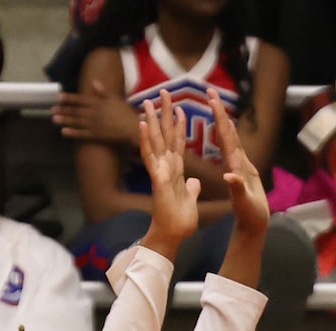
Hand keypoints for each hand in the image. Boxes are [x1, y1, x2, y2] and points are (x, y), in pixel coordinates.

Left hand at [53, 80, 140, 145]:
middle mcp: (93, 113)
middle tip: (52, 110)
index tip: (59, 97)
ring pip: (76, 122)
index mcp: (97, 103)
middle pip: (75, 111)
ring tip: (54, 119)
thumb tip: (94, 83)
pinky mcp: (97, 136)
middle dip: (63, 110)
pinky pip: (83, 134)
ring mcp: (94, 125)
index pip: (80, 100)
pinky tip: (64, 132)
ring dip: (65, 120)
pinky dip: (73, 133)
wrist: (133, 127)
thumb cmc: (126, 113)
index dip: (69, 98)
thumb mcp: (115, 98)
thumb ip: (103, 91)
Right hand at [140, 99, 200, 259]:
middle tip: (164, 92)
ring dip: (151, 121)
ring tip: (147, 102)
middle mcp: (166, 167)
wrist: (174, 235)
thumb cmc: (180, 220)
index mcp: (176, 170)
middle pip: (165, 135)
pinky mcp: (157, 179)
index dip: (178, 126)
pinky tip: (141, 125)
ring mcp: (160, 172)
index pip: (177, 143)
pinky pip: (150, 157)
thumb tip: (194, 182)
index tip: (179, 108)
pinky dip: (145, 141)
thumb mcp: (190, 199)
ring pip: (155, 141)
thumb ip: (191, 188)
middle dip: (165, 114)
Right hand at [208, 85, 268, 239]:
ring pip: (231, 138)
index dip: (220, 119)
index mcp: (240, 167)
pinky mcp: (241, 171)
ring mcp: (242, 166)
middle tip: (211, 92)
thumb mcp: (244, 204)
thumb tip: (228, 175)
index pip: (229, 138)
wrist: (258, 225)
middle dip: (220, 113)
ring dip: (223, 121)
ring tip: (215, 104)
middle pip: (230, 133)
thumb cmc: (251, 216)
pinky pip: (231, 148)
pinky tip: (224, 130)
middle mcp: (242, 163)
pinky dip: (226, 135)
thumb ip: (237, 188)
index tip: (213, 101)